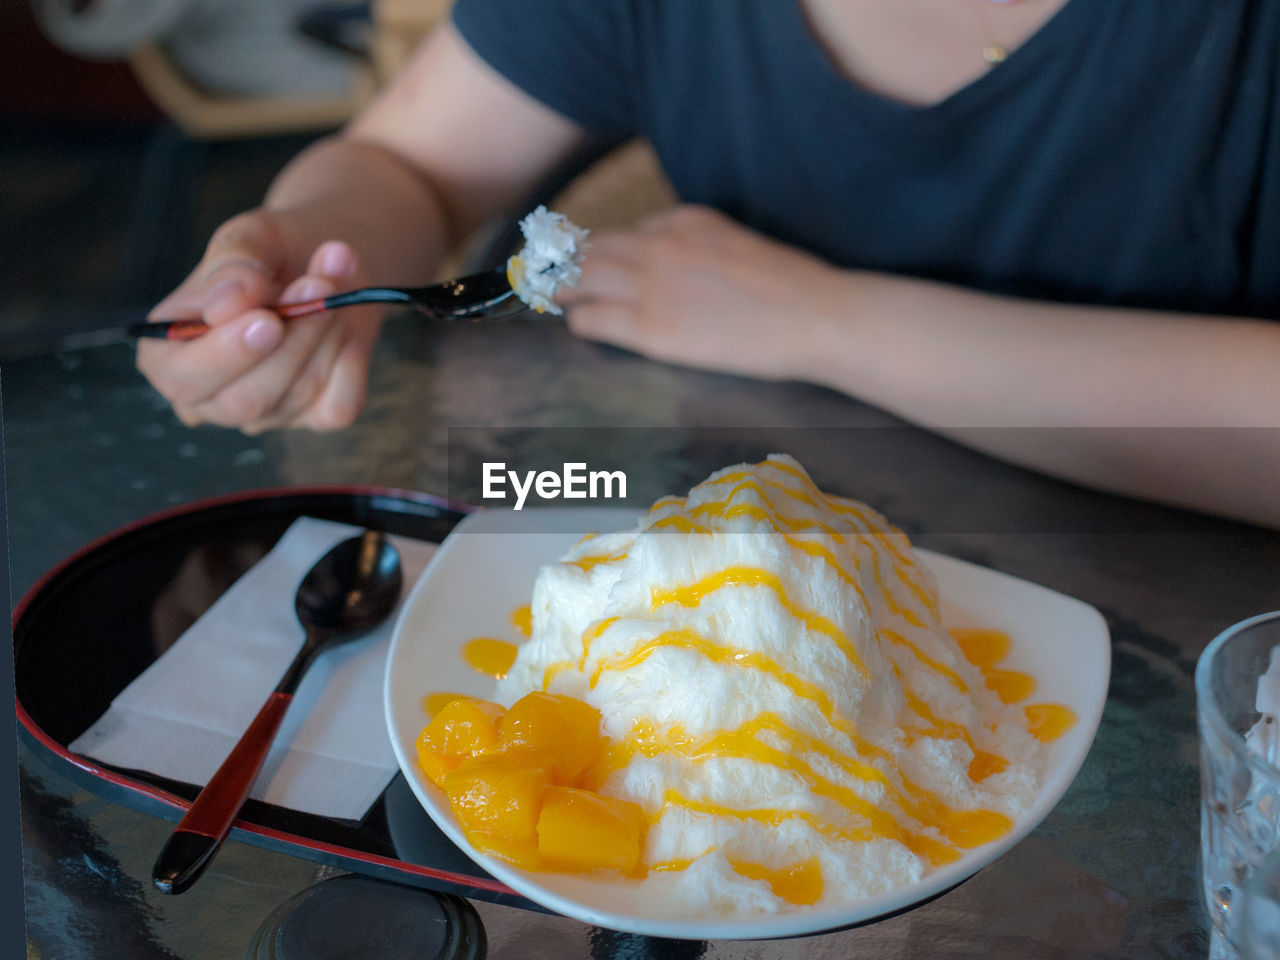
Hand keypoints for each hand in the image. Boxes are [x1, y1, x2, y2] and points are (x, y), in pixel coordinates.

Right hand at [136, 210, 381, 433]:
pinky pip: (339, 403)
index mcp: (169, 354)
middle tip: (320, 282)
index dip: (225, 355)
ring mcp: (267, 412)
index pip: (182, 379)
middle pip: (245, 399)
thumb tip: (226, 303)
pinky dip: (351, 357)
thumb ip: (232, 266)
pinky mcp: (316, 416)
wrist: (325, 265)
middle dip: (292, 338)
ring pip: (298, 395)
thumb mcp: (247, 238)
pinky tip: (345, 321)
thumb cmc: (272, 253)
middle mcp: (212, 396)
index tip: (268, 319)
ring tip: (332, 278)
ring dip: (325, 332)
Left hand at [558, 205, 849, 380]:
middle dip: (563, 259)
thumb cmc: (792, 287)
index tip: (586, 257)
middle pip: (591, 248)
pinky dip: (580, 319)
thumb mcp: (740, 242)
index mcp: (686, 220)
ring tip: (547, 295)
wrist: (816, 316)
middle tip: (542, 271)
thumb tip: (665, 256)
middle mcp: (661, 245)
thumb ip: (699, 243)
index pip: (629, 230)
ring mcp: (653, 287)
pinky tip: (578, 324)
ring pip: (582, 278)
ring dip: (560, 286)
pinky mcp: (653, 329)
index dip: (603, 248)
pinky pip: (595, 318)